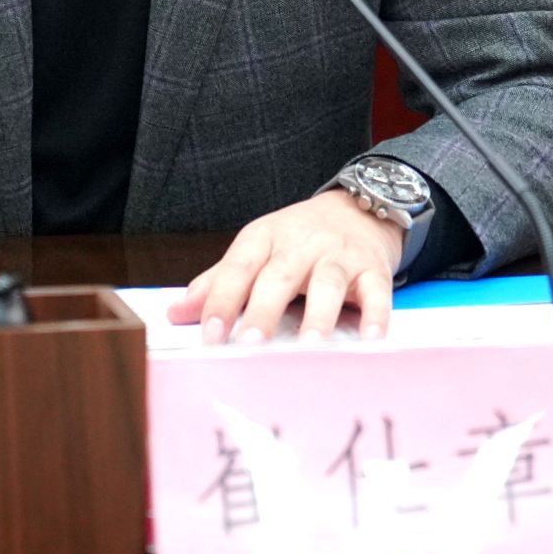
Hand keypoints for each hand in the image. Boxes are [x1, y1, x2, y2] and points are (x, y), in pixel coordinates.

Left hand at [166, 190, 402, 344]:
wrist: (357, 207)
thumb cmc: (297, 240)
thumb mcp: (257, 249)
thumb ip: (219, 282)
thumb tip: (175, 312)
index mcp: (264, 238)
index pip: (237, 268)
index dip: (221, 300)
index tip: (209, 335)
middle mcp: (300, 244)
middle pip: (278, 276)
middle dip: (263, 310)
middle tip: (250, 345)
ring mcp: (338, 255)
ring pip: (327, 282)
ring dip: (318, 314)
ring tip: (309, 345)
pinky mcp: (372, 269)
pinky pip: (376, 291)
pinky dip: (377, 314)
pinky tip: (371, 338)